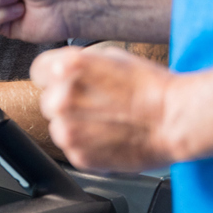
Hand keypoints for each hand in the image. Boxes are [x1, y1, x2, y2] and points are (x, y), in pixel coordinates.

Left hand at [31, 46, 177, 172]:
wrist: (174, 119)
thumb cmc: (150, 86)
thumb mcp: (109, 55)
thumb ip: (77, 63)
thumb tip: (61, 70)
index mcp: (67, 68)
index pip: (38, 71)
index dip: (54, 76)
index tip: (64, 82)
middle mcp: (63, 99)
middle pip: (48, 101)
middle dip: (67, 102)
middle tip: (96, 103)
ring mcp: (69, 130)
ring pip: (59, 127)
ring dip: (75, 124)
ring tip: (106, 120)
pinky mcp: (79, 156)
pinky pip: (73, 148)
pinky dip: (87, 144)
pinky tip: (109, 135)